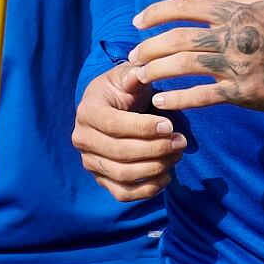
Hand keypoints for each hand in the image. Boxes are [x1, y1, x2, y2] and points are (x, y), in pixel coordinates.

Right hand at [72, 62, 186, 201]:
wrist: (111, 107)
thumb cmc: (122, 89)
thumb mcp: (127, 76)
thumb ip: (134, 74)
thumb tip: (143, 70)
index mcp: (87, 111)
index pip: (114, 125)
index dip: (143, 127)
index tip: (169, 125)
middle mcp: (82, 138)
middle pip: (120, 152)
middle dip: (155, 149)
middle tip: (181, 141)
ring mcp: (90, 162)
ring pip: (123, 174)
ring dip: (155, 168)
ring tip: (177, 155)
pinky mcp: (101, 179)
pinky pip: (122, 193)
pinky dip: (146, 190)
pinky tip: (166, 177)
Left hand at [129, 0, 263, 111]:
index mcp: (234, 11)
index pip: (185, 5)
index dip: (157, 12)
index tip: (137, 22)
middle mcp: (233, 35)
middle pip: (180, 37)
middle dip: (150, 46)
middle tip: (132, 55)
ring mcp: (237, 65)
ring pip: (187, 65)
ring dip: (158, 70)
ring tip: (140, 76)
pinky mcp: (243, 92)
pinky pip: (205, 95)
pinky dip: (180, 98)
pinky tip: (161, 101)